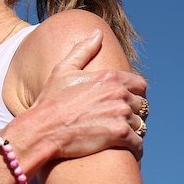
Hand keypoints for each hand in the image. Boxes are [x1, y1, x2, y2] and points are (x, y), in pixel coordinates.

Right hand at [8, 30, 147, 162]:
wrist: (41, 130)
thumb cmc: (49, 102)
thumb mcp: (62, 71)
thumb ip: (82, 51)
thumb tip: (97, 33)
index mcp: (109, 77)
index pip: (140, 85)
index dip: (135, 96)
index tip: (126, 104)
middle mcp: (119, 93)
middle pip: (142, 106)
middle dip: (134, 114)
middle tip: (120, 123)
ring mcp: (120, 114)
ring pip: (141, 125)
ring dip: (133, 132)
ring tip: (120, 138)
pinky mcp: (119, 134)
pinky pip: (138, 143)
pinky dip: (133, 148)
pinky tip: (123, 150)